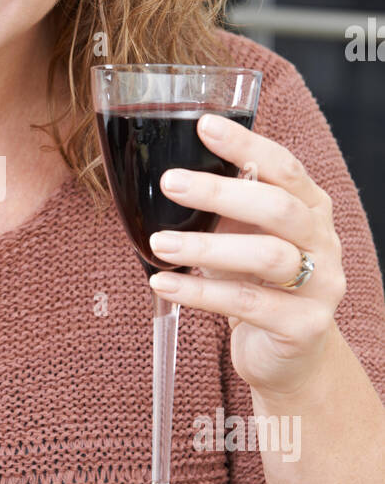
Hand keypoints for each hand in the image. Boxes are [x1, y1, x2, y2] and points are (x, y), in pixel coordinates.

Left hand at [147, 113, 346, 400]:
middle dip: (221, 192)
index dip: (247, 145)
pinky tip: (164, 284)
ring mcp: (320, 286)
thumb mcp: (246, 240)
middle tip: (171, 182)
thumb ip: (225, 210)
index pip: (284, 167)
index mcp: (311, 209)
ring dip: (206, 248)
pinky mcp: (303, 326)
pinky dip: (201, 292)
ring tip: (159, 243)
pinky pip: (247, 305)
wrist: (288, 357)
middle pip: (278, 207)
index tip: (205, 126)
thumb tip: (171, 176)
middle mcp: (323, 243)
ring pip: (266, 257)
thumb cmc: (259, 287)